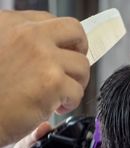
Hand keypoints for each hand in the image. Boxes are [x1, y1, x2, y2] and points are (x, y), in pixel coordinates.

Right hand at [0, 10, 89, 146]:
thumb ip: (20, 44)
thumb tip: (52, 49)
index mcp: (10, 23)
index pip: (51, 22)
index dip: (61, 42)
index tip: (59, 57)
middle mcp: (27, 34)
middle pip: (75, 32)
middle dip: (80, 52)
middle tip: (72, 71)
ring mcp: (42, 57)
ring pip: (82, 65)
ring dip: (75, 83)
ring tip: (58, 95)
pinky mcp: (52, 82)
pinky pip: (77, 91)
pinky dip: (69, 104)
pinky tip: (53, 108)